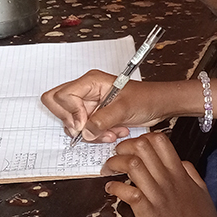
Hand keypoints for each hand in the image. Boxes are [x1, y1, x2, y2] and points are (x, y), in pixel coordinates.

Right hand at [41, 71, 181, 142]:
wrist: (158, 106)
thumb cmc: (146, 98)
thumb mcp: (124, 109)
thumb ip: (102, 120)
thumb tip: (85, 132)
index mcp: (90, 81)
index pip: (62, 96)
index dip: (71, 112)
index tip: (85, 122)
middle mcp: (86, 91)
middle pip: (58, 107)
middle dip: (74, 123)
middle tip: (91, 129)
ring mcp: (89, 104)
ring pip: (71, 123)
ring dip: (90, 132)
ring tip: (110, 131)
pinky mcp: (94, 116)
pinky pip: (84, 130)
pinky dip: (97, 135)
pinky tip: (113, 132)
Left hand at [102, 132, 216, 216]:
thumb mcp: (201, 189)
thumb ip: (190, 172)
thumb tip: (180, 162)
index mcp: (180, 173)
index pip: (160, 141)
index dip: (142, 138)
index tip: (134, 147)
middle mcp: (167, 180)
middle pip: (142, 148)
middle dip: (124, 147)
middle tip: (117, 155)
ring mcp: (157, 195)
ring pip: (132, 165)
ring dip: (115, 163)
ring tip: (110, 169)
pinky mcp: (147, 213)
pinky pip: (127, 193)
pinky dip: (115, 187)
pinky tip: (111, 189)